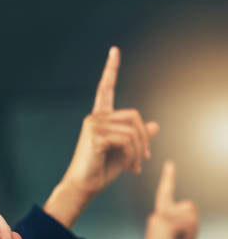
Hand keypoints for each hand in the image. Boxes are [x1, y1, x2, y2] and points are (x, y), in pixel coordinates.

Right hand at [45, 46, 159, 227]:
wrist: (84, 187)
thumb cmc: (100, 171)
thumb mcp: (125, 152)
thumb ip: (137, 137)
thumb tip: (154, 124)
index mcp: (99, 118)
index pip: (105, 89)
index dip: (110, 69)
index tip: (114, 50)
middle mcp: (94, 118)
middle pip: (134, 115)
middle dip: (144, 138)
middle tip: (145, 159)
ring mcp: (93, 125)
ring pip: (132, 129)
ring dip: (140, 151)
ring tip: (136, 167)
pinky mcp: (95, 136)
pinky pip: (126, 140)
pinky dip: (133, 155)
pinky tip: (129, 168)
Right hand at [129, 161, 198, 238]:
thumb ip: (182, 224)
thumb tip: (187, 208)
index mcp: (160, 217)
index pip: (165, 193)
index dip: (168, 178)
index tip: (170, 164)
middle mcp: (158, 214)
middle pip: (190, 207)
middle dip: (193, 224)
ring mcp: (160, 216)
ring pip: (190, 215)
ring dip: (191, 232)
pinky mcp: (164, 221)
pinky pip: (188, 223)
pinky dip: (188, 236)